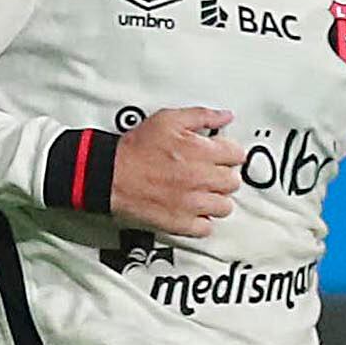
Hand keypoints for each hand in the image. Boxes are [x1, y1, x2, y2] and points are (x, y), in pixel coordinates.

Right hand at [112, 107, 240, 236]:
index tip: (219, 155)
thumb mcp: (167, 119)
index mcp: (201, 152)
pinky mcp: (180, 222)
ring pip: (224, 207)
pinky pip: (206, 228)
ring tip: (201, 193)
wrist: (108, 174)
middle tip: (208, 173)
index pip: (237, 155)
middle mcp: (200, 178)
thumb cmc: (134, 149)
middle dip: (222, 176)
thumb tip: (225, 116)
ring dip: (215, 200)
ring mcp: (192, 203)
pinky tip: (192, 211)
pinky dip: (201, 221)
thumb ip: (201, 116)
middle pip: (233, 182)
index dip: (227, 153)